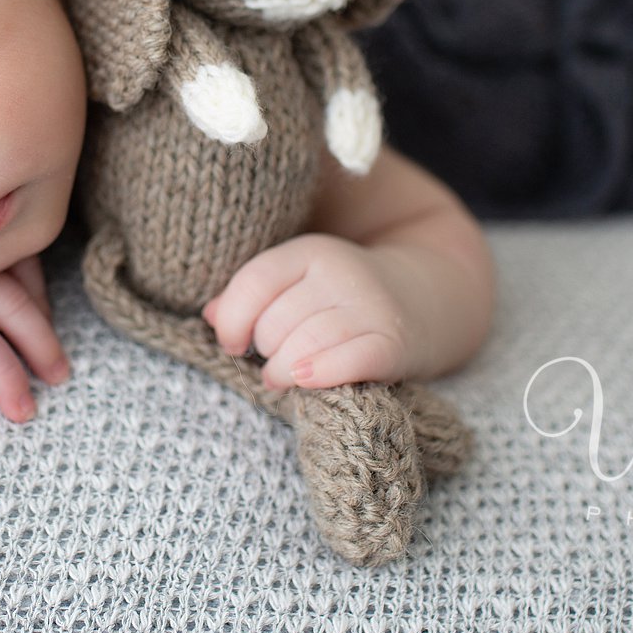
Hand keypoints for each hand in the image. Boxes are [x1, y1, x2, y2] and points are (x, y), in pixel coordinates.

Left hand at [201, 233, 413, 389]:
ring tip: (281, 377)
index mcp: (309, 252)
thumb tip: (210, 315)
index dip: (232, 320)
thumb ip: (251, 297)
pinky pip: (349, 360)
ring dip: (282, 370)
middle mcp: (341, 271)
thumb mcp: (297, 285)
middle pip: (276, 321)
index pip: (255, 281)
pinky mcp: (392, 342)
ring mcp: (370, 306)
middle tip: (269, 362)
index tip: (232, 343)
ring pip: (305, 343)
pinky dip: (321, 374)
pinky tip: (305, 380)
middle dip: (262, 350)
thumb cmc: (339, 301)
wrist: (422, 301)